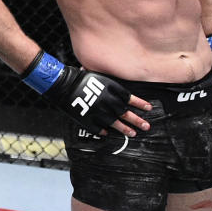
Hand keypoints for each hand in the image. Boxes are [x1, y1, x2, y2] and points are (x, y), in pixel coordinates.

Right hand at [22, 51, 150, 135]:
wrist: (63, 84)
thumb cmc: (79, 77)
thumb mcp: (99, 77)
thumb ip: (111, 86)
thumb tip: (119, 92)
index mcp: (113, 91)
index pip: (131, 99)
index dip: (141, 104)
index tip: (148, 108)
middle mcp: (110, 103)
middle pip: (127, 114)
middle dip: (138, 121)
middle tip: (146, 126)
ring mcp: (100, 114)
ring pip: (117, 124)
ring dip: (126, 129)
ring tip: (132, 133)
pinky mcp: (90, 121)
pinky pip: (100, 129)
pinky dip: (104, 132)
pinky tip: (107, 134)